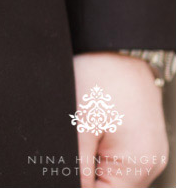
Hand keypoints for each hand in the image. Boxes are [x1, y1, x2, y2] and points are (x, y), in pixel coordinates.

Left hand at [73, 53, 168, 183]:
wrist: (114, 43)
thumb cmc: (99, 76)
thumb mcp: (79, 127)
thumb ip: (78, 169)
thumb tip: (73, 186)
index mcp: (139, 164)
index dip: (81, 186)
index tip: (65, 172)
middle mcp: (152, 161)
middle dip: (89, 176)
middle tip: (72, 151)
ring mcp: (152, 150)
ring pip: (118, 177)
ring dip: (97, 167)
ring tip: (83, 135)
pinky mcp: (146, 139)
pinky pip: (124, 160)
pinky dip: (106, 154)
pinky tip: (92, 132)